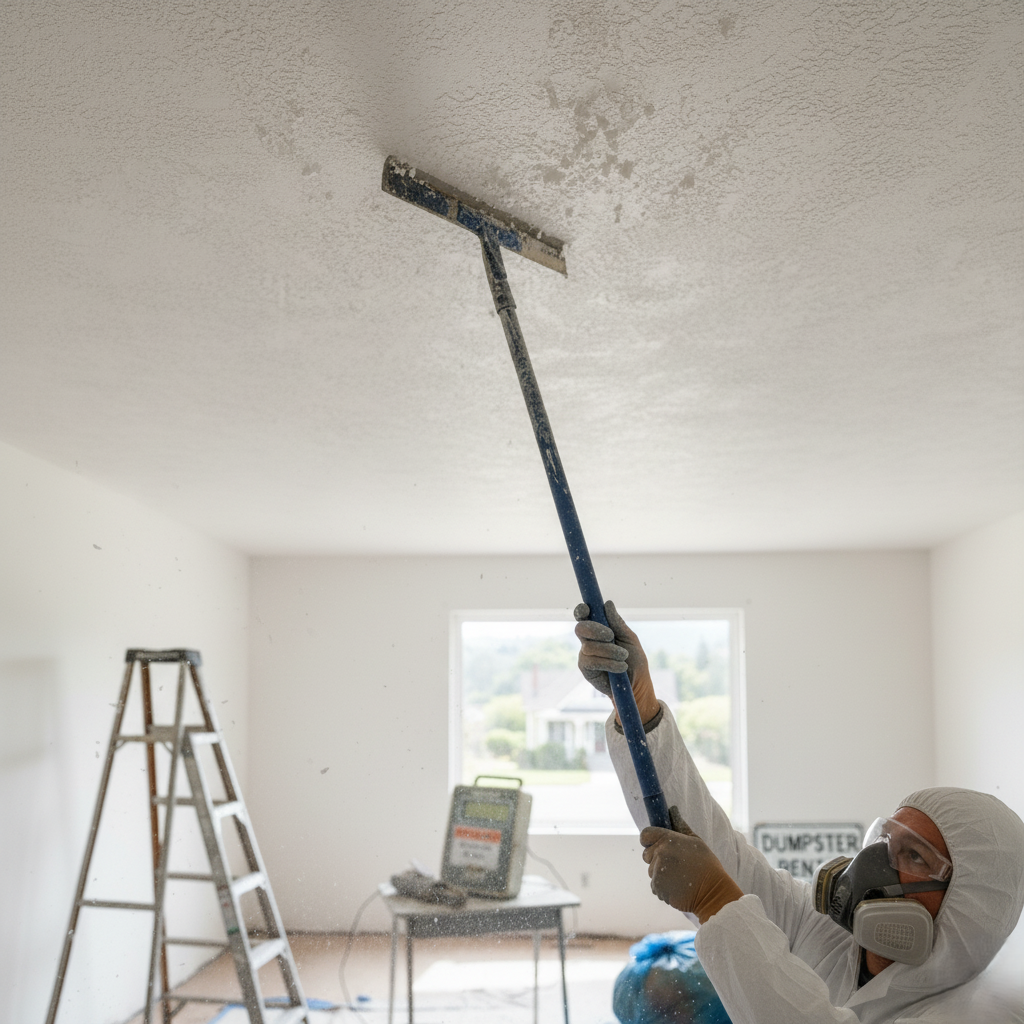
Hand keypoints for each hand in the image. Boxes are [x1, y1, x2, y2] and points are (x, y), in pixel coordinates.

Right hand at [574, 601, 659, 722]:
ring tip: (623, 657)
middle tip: (611, 635)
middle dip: (595, 630)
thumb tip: (607, 603)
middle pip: (580, 628)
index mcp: (598, 630)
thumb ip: (617, 623)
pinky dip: (609, 663)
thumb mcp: (629, 639)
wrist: (637, 684)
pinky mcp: (586, 669)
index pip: (584, 616)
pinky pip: (592, 661)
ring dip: (609, 650)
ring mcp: (585, 655)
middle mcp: (588, 641)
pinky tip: (621, 667)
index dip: (582, 610)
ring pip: (589, 646)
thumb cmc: (634, 660)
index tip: (587, 608)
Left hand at [641, 809, 742, 923]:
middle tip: (675, 864)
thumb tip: (672, 809)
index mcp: (668, 838)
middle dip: (656, 859)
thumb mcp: (695, 840)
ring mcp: (657, 870)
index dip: (649, 840)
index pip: (645, 835)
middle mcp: (660, 852)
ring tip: (680, 877)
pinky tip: (678, 886)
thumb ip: (680, 825)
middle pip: (646, 854)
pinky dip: (663, 887)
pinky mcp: (657, 887)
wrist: (712, 891)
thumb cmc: (706, 864)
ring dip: (661, 874)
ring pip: (651, 870)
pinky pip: (655, 885)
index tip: (657, 845)